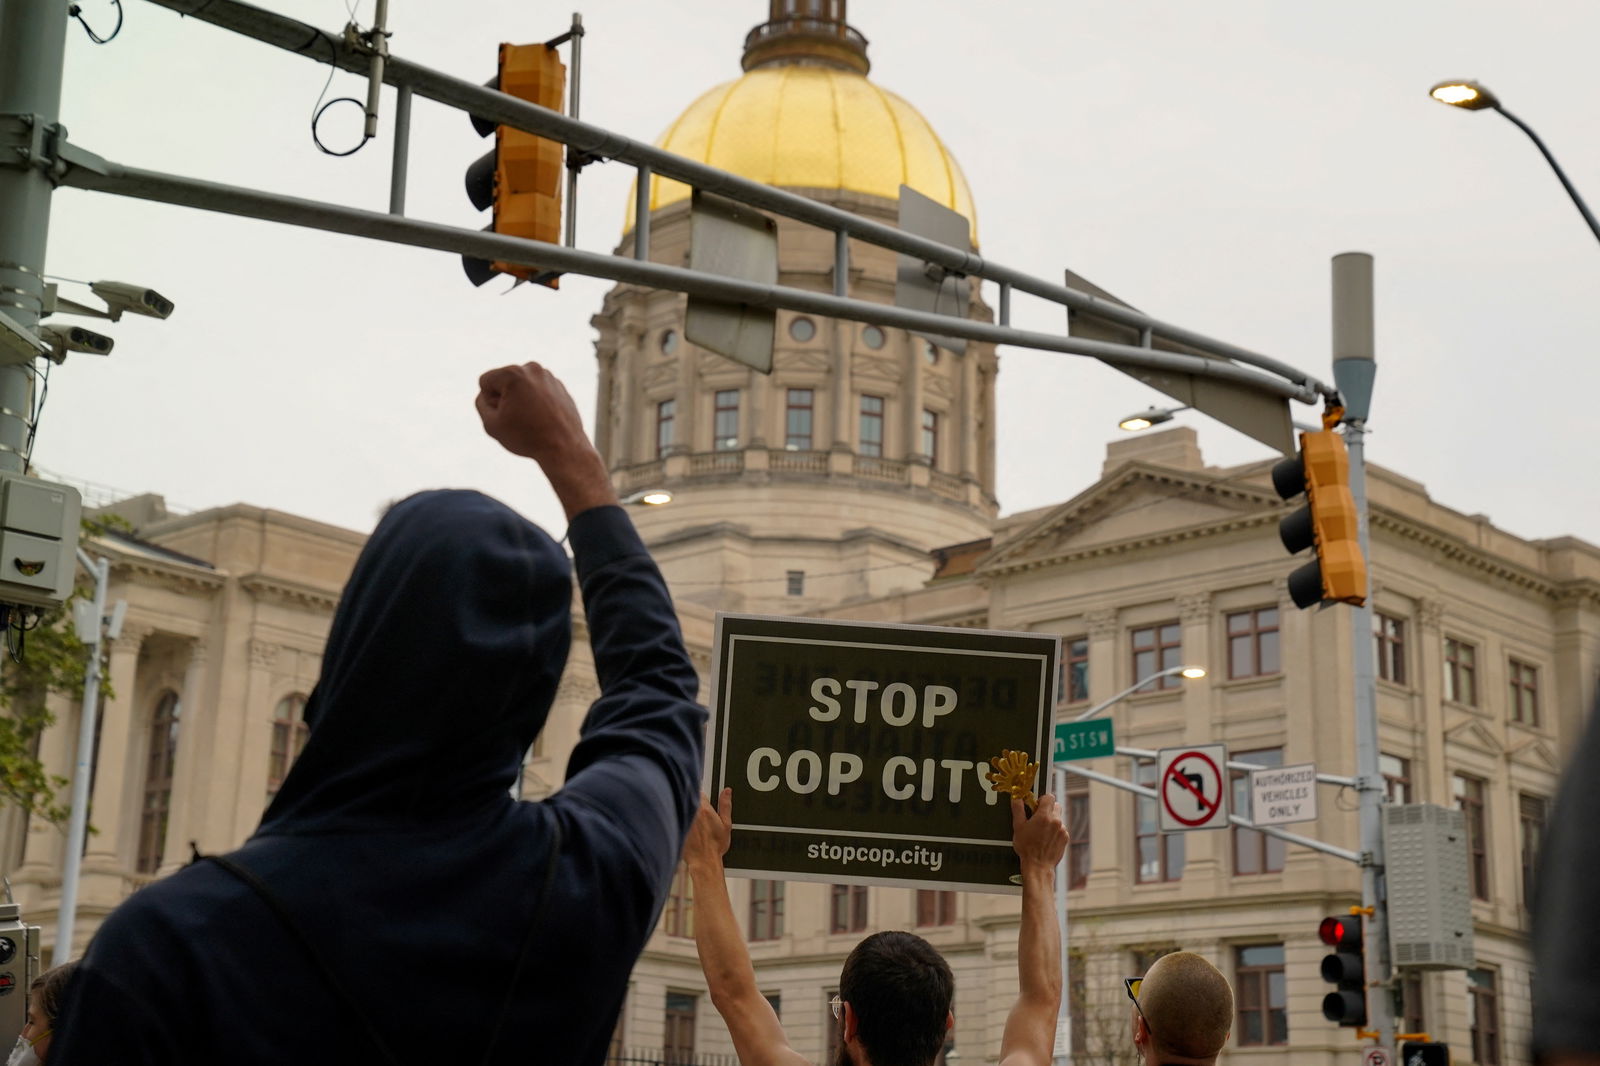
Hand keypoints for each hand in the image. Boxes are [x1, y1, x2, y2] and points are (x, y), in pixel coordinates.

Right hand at [476, 362, 591, 462]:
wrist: (564, 448)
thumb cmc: (526, 438)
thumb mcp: (491, 424)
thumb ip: (481, 403)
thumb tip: (487, 393)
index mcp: (514, 373)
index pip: (485, 382)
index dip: (489, 402)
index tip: (505, 415)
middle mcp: (532, 368)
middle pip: (504, 382)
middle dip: (505, 398)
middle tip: (520, 419)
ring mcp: (548, 376)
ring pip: (520, 386)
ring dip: (520, 400)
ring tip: (532, 419)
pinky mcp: (559, 386)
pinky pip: (536, 391)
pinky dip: (535, 402)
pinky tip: (542, 418)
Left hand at [683, 788, 732, 872]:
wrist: (704, 861)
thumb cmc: (715, 846)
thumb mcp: (726, 824)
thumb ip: (725, 805)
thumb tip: (727, 791)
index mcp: (704, 810)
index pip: (698, 791)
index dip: (699, 793)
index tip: (702, 797)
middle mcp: (691, 814)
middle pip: (688, 799)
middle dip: (691, 801)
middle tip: (697, 811)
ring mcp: (682, 820)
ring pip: (680, 807)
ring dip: (684, 810)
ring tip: (692, 822)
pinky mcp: (676, 828)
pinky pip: (674, 818)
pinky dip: (677, 819)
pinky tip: (683, 827)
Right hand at [1012, 794, 1067, 871]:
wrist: (1038, 866)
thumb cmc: (1027, 848)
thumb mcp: (1018, 827)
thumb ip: (1018, 809)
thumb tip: (1016, 798)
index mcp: (1044, 816)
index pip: (1049, 797)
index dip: (1042, 799)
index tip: (1036, 805)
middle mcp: (1056, 821)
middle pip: (1055, 805)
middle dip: (1047, 809)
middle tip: (1038, 817)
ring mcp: (1062, 830)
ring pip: (1058, 817)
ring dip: (1051, 820)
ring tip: (1041, 831)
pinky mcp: (1065, 838)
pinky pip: (1061, 828)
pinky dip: (1055, 830)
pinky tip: (1046, 838)